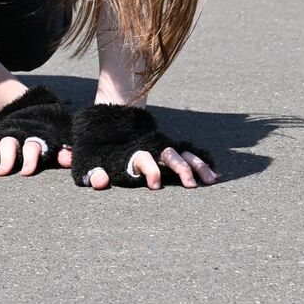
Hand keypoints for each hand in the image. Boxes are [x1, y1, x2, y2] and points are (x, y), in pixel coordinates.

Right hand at [0, 85, 72, 176]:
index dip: (30, 159)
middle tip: (2, 173)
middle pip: (10, 144)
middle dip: (6, 158)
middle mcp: (16, 136)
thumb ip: (62, 149)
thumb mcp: (57, 137)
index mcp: (34, 136)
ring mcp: (1, 136)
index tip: (26, 172)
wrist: (31, 106)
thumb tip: (69, 161)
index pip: (32, 146)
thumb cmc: (47, 129)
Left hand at [71, 103, 220, 189]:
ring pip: (184, 154)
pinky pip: (189, 154)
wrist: (110, 117)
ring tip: (211, 180)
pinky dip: (201, 162)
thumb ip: (93, 172)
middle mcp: (150, 147)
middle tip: (191, 185)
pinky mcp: (169, 148)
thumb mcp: (90, 158)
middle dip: (181, 169)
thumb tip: (101, 182)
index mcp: (132, 151)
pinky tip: (214, 173)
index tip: (155, 186)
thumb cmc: (98, 145)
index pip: (144, 159)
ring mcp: (162, 146)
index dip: (150, 171)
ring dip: (198, 166)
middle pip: (169, 155)